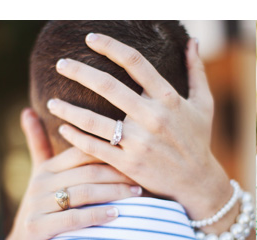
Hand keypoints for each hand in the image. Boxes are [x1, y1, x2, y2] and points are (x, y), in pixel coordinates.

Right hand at [0, 108, 139, 239]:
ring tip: (138, 193)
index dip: (111, 152)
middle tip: (145, 176)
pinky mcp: (38, 227)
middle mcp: (41, 183)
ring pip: (83, 193)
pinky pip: (73, 218)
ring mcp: (38, 205)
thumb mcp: (42, 175)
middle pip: (88, 172)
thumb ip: (40, 145)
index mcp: (48, 168)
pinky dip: (96, 215)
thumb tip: (29, 110)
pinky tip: (117, 214)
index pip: (82, 152)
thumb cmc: (44, 207)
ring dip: (114, 192)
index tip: (138, 154)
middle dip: (119, 173)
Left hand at [49, 33, 230, 223]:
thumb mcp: (204, 104)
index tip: (90, 39)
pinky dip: (75, 137)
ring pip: (93, 120)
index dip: (110, 46)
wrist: (199, 183)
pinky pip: (94, 147)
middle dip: (79, 71)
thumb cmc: (199, 140)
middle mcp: (152, 118)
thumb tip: (193, 41)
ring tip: (52, 102)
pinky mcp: (130, 163)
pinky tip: (63, 128)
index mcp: (168, 99)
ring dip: (67, 109)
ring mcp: (140, 142)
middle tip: (61, 64)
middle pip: (108, 86)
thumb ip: (197, 71)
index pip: (135, 63)